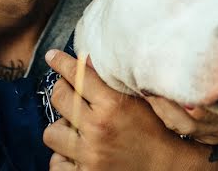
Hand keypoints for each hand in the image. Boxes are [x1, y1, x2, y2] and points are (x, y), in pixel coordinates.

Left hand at [42, 49, 190, 170]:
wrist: (166, 168)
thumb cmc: (154, 133)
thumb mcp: (137, 102)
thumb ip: (112, 83)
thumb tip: (87, 61)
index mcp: (113, 105)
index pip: (79, 75)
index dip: (62, 62)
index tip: (53, 57)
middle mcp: (98, 129)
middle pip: (59, 98)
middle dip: (62, 92)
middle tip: (68, 94)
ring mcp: (89, 155)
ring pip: (51, 132)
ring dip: (62, 130)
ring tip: (76, 131)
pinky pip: (56, 163)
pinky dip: (63, 159)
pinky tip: (77, 154)